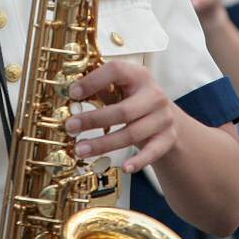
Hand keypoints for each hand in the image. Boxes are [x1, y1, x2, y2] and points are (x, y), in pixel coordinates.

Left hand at [63, 58, 177, 173]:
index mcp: (139, 75)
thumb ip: (101, 90)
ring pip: (131, 134)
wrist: (168, 119)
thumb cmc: (135, 102)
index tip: (73, 93)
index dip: (94, 81)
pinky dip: (139, 161)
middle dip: (93, 120)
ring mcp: (163, 118)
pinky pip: (152, 152)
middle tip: (70, 127)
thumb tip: (71, 95)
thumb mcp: (121, 90)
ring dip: (103, 144)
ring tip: (80, 150)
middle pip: (122, 110)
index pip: (116, 71)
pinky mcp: (168, 138)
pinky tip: (124, 168)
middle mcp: (154, 95)